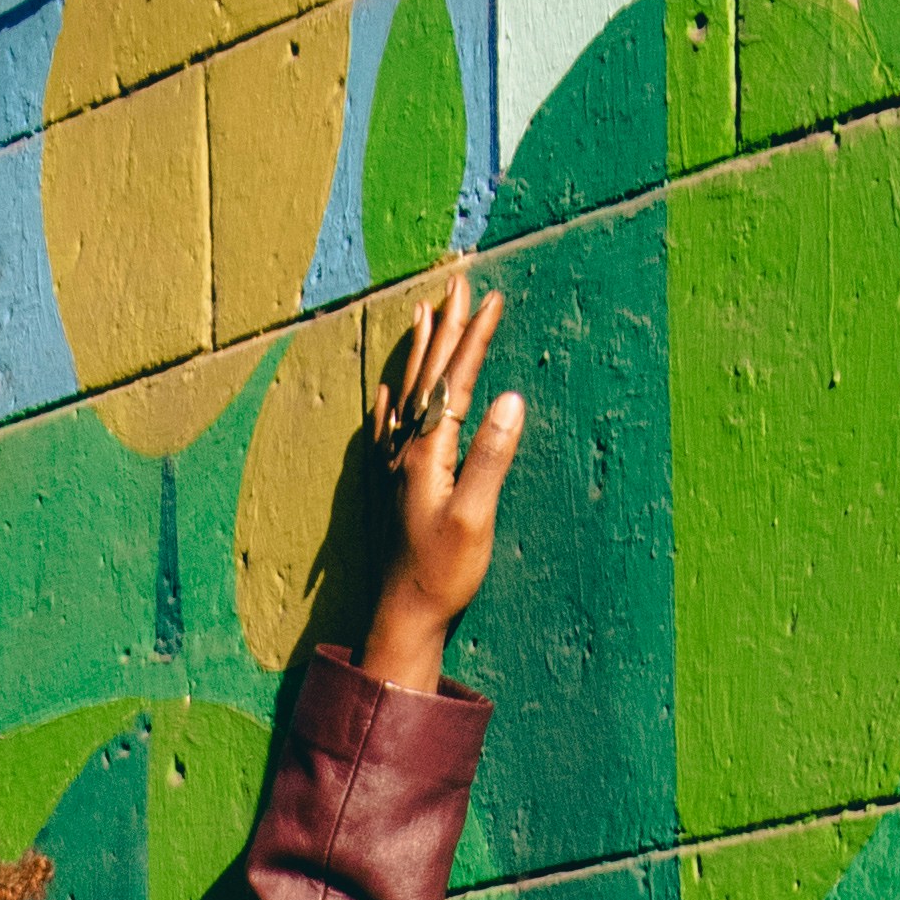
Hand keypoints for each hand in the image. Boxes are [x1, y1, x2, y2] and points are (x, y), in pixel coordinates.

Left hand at [359, 270, 523, 692]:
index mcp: (429, 452)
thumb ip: (492, 458)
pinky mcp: (395, 486)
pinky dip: (394, 398)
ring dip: (420, 351)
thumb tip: (510, 399)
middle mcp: (407, 450)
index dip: (474, 338)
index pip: (456, 380)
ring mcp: (397, 466)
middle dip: (446, 328)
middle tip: (457, 284)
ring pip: (408, 392)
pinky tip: (389, 391)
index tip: (491, 298)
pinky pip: (391, 425)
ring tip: (424, 312)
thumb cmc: (442, 575)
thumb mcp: (475, 518)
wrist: (403, 616)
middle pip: (428, 375)